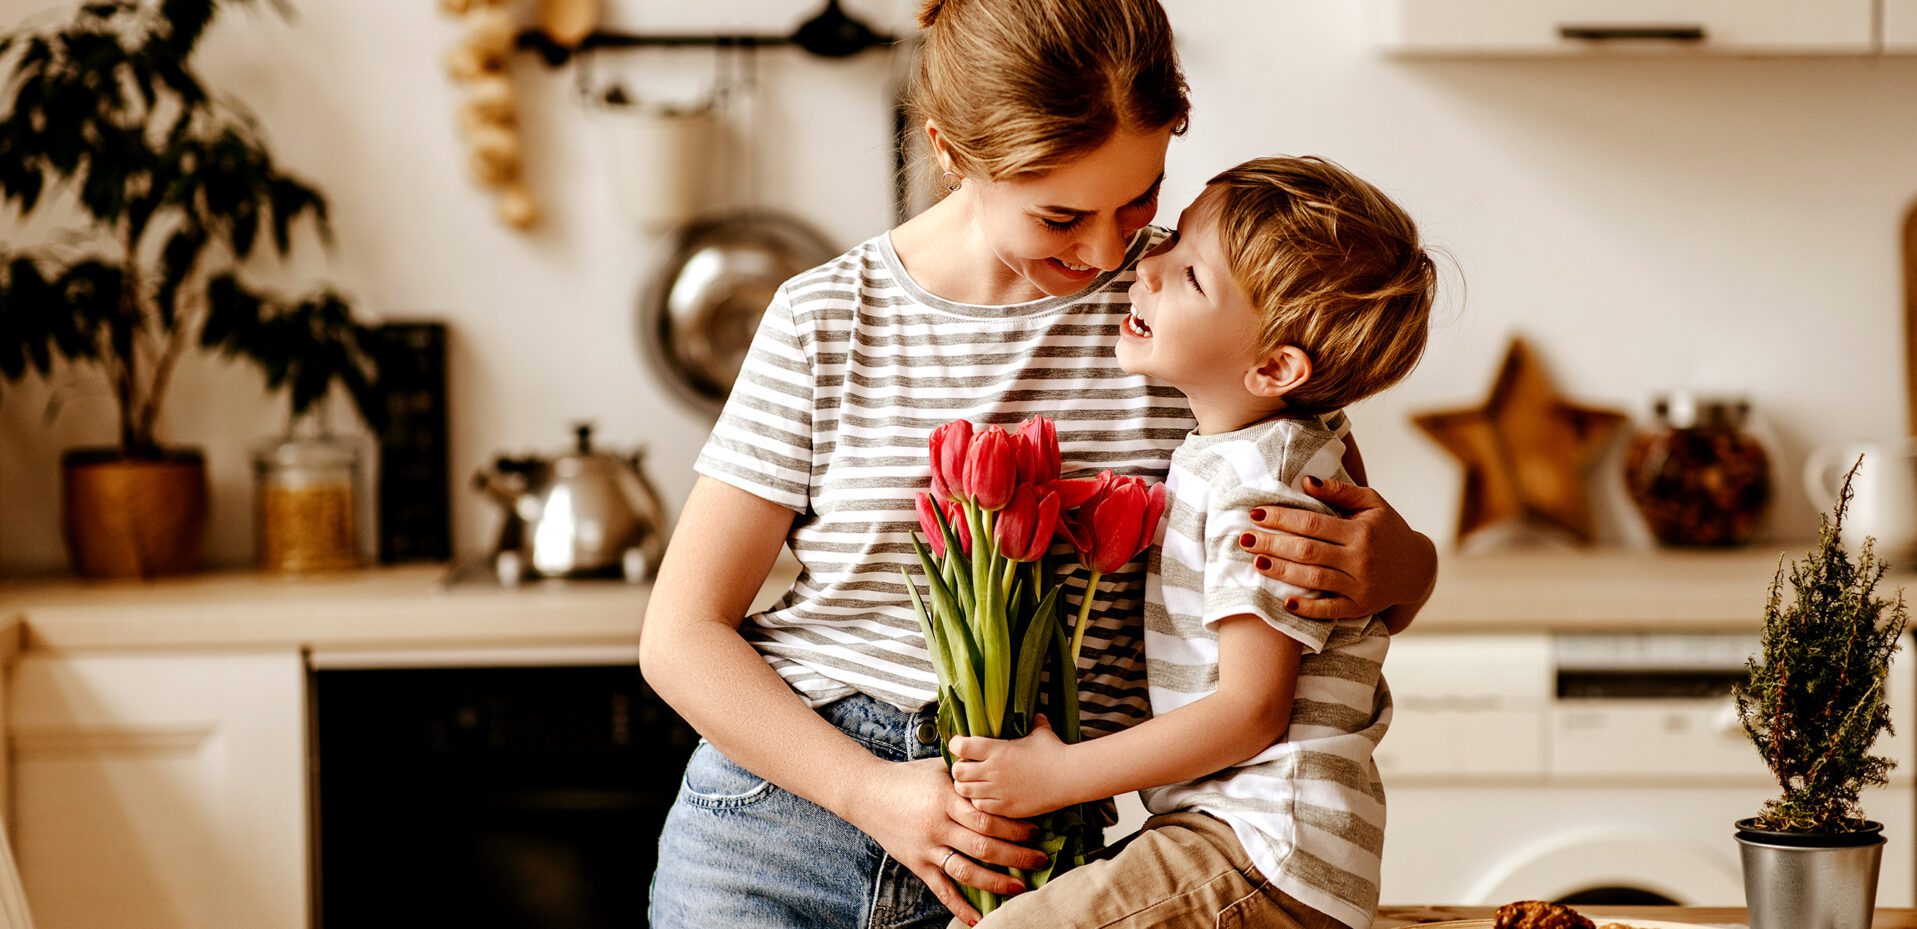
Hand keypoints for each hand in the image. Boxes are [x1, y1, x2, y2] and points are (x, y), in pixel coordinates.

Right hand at [844, 757, 1050, 924]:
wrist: (867, 794)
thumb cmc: (907, 777)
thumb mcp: (939, 768)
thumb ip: (968, 773)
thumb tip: (1001, 764)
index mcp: (946, 799)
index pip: (986, 817)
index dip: (1014, 826)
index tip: (1036, 830)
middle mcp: (938, 826)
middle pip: (983, 846)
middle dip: (1016, 855)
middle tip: (1041, 859)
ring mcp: (927, 848)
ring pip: (966, 871)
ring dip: (996, 883)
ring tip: (1020, 887)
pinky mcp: (917, 864)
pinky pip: (942, 890)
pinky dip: (960, 907)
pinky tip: (979, 919)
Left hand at [950, 716, 1074, 818]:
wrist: (1069, 777)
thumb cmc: (1055, 752)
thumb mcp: (1041, 732)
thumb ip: (1033, 721)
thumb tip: (1036, 713)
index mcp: (996, 749)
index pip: (960, 746)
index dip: (957, 745)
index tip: (962, 745)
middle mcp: (993, 770)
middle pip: (957, 772)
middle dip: (959, 769)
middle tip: (968, 768)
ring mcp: (998, 790)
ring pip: (964, 791)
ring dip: (967, 786)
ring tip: (976, 783)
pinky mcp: (1005, 807)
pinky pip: (980, 806)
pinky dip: (979, 801)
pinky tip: (988, 796)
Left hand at [1242, 476, 1436, 620]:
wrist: (1417, 569)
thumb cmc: (1388, 530)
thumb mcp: (1372, 503)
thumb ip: (1340, 492)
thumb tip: (1305, 481)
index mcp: (1360, 532)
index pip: (1313, 524)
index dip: (1282, 518)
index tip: (1256, 514)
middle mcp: (1360, 560)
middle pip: (1308, 551)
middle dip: (1273, 544)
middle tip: (1244, 539)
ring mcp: (1360, 587)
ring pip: (1314, 579)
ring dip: (1282, 572)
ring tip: (1256, 562)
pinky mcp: (1359, 608)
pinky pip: (1329, 610)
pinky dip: (1307, 608)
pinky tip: (1285, 602)